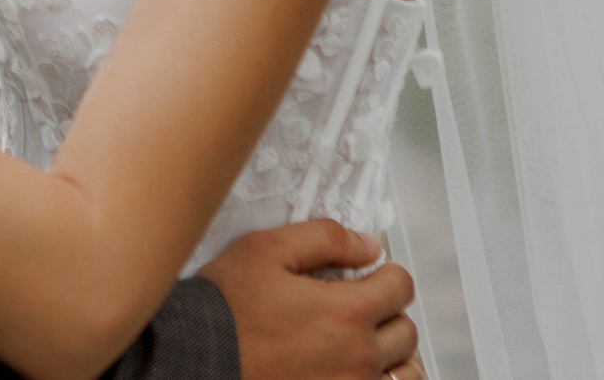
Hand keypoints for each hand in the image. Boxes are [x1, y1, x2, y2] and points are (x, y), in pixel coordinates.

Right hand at [200, 222, 418, 379]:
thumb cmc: (226, 309)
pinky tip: (357, 370)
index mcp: (347, 311)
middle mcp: (357, 356)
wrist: (198, 357)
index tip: (367, 275)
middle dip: (388, 311)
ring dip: (393, 354)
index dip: (385, 272)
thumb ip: (325, 238)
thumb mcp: (267, 250)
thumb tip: (367, 245)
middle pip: (405, 329)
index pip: (401, 285)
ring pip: (406, 372)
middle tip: (359, 305)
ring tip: (366, 343)